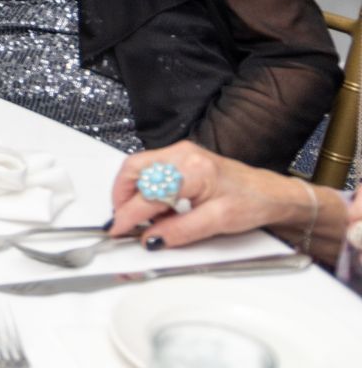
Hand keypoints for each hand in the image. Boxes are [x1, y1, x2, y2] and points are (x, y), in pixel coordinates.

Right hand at [108, 140, 302, 248]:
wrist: (271, 194)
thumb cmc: (252, 203)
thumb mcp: (218, 223)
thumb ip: (181, 231)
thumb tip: (152, 239)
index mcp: (193, 169)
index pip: (149, 193)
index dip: (129, 215)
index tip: (118, 230)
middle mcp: (182, 153)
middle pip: (133, 169)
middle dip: (121, 197)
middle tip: (122, 221)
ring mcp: (180, 151)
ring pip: (137, 166)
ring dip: (130, 191)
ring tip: (139, 216)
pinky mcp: (180, 155)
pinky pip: (148, 167)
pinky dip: (142, 187)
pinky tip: (152, 205)